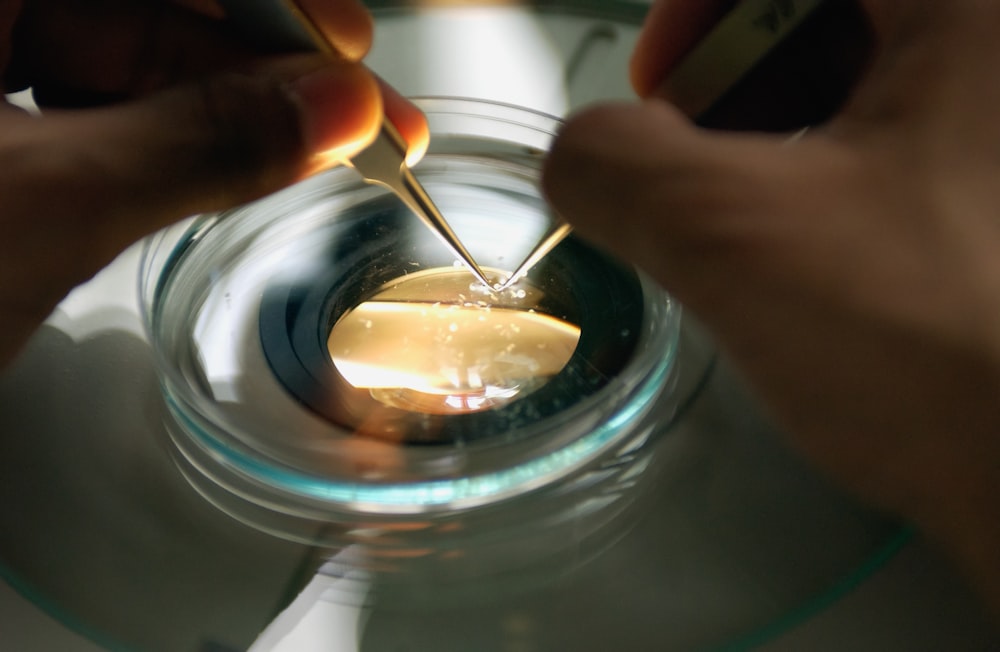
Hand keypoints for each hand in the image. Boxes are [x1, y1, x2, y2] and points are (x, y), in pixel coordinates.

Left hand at [0, 0, 426, 365]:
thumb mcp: (47, 205)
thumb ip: (199, 145)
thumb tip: (334, 110)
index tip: (347, 49)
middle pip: (143, 12)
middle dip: (256, 69)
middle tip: (358, 124)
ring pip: (116, 65)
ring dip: (217, 117)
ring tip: (306, 158)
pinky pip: (86, 114)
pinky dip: (160, 149)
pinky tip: (217, 173)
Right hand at [544, 0, 999, 612]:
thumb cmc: (924, 343)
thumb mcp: (732, 234)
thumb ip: (616, 164)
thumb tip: (577, 153)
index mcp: (969, 16)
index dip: (699, 9)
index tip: (660, 90)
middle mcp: (995, 61)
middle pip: (826, 20)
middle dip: (738, 74)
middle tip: (699, 161)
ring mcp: (995, 135)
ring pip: (865, 83)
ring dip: (778, 132)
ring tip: (749, 221)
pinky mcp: (987, 206)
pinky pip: (900, 148)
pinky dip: (829, 179)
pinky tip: (813, 256)